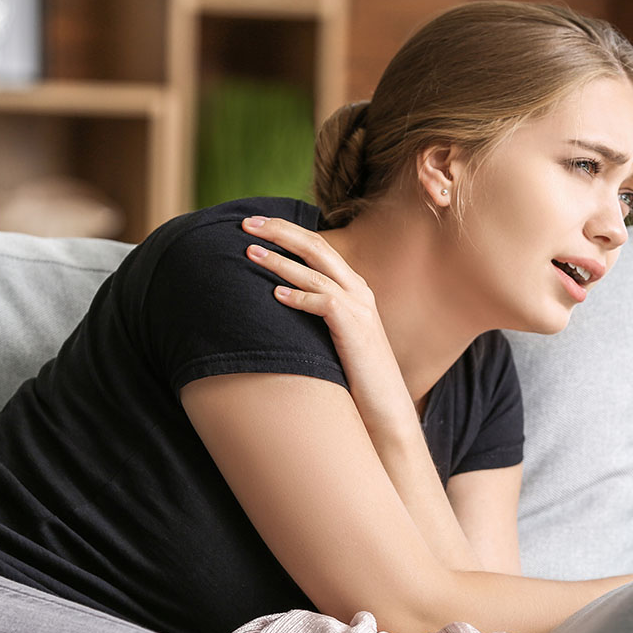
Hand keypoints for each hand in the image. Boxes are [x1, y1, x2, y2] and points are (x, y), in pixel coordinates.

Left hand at [242, 216, 416, 440]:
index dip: (285, 231)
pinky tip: (275, 293)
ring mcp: (360, 309)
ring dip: (280, 261)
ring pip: (316, 272)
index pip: (318, 246)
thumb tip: (274, 300)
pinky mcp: (356, 330)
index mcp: (354, 287)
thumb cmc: (354, 376)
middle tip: (246, 223)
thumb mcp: (333, 337)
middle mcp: (359, 291)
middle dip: (280, 231)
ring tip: (249, 252)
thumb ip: (314, 314)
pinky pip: (324, 304)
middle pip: (317, 247)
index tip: (253, 224)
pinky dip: (299, 296)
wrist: (386, 409)